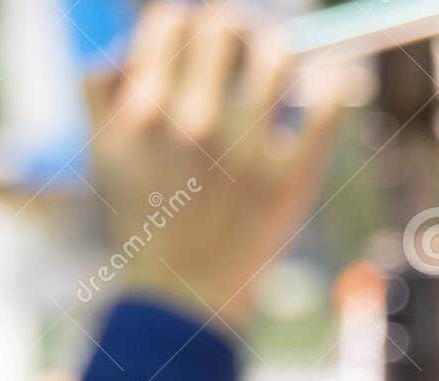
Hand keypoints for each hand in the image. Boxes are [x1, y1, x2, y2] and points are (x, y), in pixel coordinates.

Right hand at [85, 3, 336, 330]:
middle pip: (224, 28)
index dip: (187, 23)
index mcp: (146, 113)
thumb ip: (106, 88)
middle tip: (242, 47)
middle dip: (234, 31)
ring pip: (277, 56)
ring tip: (281, 65)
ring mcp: (247, 154)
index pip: (171, 22)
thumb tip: (137, 39)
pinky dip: (332, 86)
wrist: (183, 295)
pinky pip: (327, 106)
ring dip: (280, 51)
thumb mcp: (106, 151)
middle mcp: (195, 126)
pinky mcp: (291, 180)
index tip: (199, 40)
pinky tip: (325, 86)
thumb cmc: (147, 218)